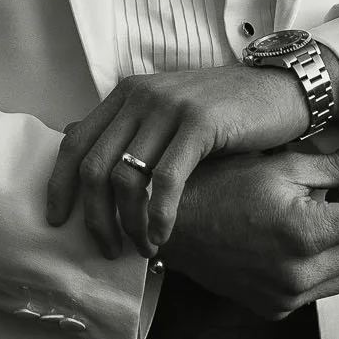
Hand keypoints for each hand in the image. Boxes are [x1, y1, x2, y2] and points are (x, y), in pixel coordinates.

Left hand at [46, 63, 316, 257]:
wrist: (280, 90)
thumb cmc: (227, 114)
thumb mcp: (171, 116)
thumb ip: (134, 134)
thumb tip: (91, 170)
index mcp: (127, 94)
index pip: (76, 142)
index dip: (59, 185)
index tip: (58, 220)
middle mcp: (140, 96)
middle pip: (94, 166)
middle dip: (94, 216)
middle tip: (107, 247)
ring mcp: (168, 106)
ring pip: (126, 177)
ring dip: (129, 222)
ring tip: (142, 247)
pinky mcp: (198, 122)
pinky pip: (165, 179)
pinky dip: (158, 215)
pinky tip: (162, 235)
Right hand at [164, 148, 338, 319]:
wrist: (172, 226)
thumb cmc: (219, 188)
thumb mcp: (279, 166)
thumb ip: (331, 167)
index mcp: (305, 233)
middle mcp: (300, 273)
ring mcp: (288, 297)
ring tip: (329, 217)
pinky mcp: (276, 309)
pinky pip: (322, 289)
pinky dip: (326, 265)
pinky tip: (304, 239)